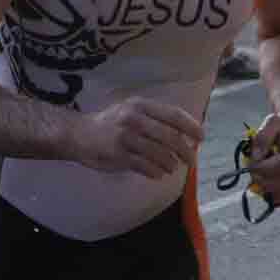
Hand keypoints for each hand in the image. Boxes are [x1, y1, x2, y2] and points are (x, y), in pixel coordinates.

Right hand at [71, 95, 204, 179]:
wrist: (78, 134)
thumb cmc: (109, 124)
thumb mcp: (130, 111)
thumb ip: (154, 118)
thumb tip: (184, 133)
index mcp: (140, 106)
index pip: (173, 115)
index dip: (191, 126)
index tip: (201, 137)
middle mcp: (134, 119)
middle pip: (170, 137)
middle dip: (185, 151)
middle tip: (191, 161)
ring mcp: (126, 137)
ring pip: (160, 154)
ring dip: (170, 164)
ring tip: (172, 168)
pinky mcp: (118, 155)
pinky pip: (146, 166)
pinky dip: (156, 172)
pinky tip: (158, 174)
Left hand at [244, 112, 279, 206]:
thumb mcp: (272, 122)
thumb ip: (262, 137)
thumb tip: (256, 159)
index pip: (268, 169)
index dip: (255, 166)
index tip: (252, 159)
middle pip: (268, 184)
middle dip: (257, 175)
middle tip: (258, 164)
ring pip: (271, 194)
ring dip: (262, 183)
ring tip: (267, 168)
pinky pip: (277, 198)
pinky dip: (269, 190)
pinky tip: (272, 177)